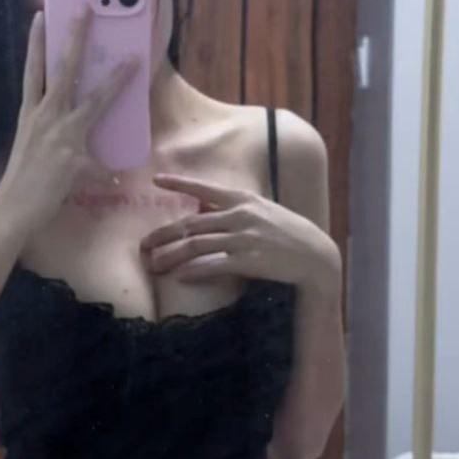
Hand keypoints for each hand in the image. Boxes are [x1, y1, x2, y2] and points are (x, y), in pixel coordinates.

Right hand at [0, 6, 139, 233]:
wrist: (12, 209)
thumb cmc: (21, 182)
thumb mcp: (35, 152)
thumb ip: (58, 141)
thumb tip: (78, 141)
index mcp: (31, 114)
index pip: (34, 70)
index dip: (37, 42)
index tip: (41, 15)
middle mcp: (44, 117)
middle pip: (63, 69)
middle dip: (76, 38)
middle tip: (85, 8)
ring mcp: (60, 134)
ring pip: (94, 99)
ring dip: (115, 78)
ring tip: (132, 59)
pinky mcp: (73, 157)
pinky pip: (101, 162)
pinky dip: (108, 171)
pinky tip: (119, 175)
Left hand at [139, 173, 326, 286]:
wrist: (315, 255)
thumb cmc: (288, 233)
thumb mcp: (262, 211)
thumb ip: (234, 209)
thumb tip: (204, 209)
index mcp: (243, 199)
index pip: (204, 189)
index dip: (179, 184)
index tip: (156, 180)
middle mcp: (240, 215)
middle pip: (191, 224)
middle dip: (163, 235)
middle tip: (143, 245)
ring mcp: (244, 238)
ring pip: (197, 246)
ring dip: (171, 256)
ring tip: (154, 265)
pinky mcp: (249, 261)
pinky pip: (214, 266)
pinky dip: (195, 272)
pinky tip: (180, 277)